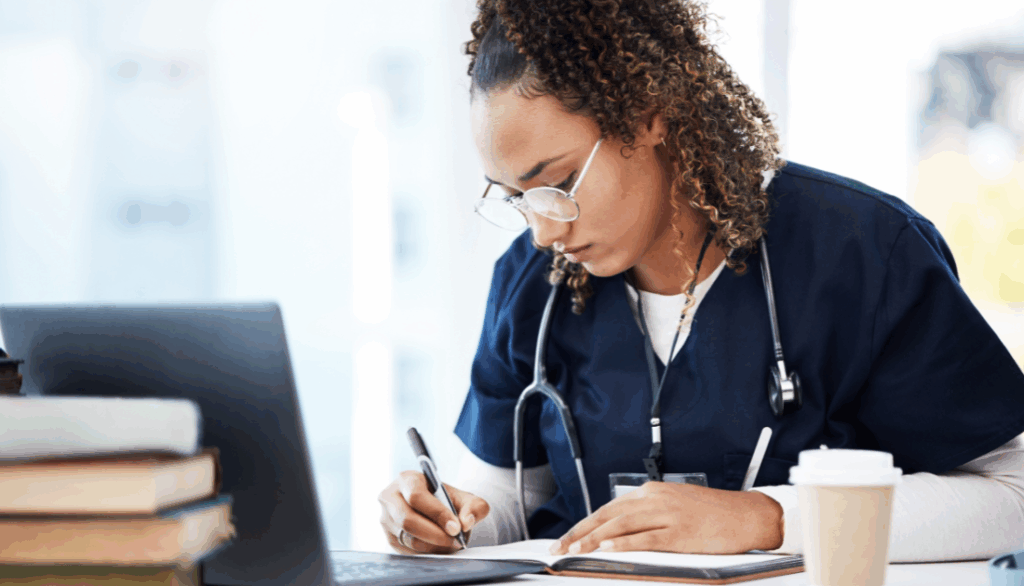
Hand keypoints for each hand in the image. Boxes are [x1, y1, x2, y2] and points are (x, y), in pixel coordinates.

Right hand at [378, 470, 489, 553]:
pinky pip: (407, 550)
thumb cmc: (449, 502)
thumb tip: (466, 522)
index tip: (456, 527)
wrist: (437, 511)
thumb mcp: (466, 498)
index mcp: (407, 479)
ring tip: (450, 545)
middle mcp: (390, 498)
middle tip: (455, 541)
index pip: (416, 496)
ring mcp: (386, 519)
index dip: (437, 513)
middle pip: (408, 520)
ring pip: (407, 538)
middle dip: (435, 534)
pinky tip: (439, 548)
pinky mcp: (389, 538)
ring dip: (432, 545)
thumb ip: (474, 507)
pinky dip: (426, 552)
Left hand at [548, 482, 782, 554]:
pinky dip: (624, 543)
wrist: (748, 515)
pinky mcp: (680, 532)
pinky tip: (608, 549)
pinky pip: (646, 538)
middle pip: (608, 515)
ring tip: (575, 550)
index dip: (585, 524)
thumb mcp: (674, 505)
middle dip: (581, 532)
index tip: (567, 537)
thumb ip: (648, 513)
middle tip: (560, 547)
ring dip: (594, 538)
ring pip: (621, 525)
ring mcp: (667, 514)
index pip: (609, 508)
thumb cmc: (713, 514)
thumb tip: (620, 530)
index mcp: (652, 492)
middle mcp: (655, 498)